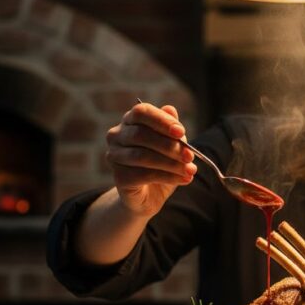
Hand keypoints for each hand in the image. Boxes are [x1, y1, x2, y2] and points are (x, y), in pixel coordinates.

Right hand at [105, 102, 196, 216]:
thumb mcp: (172, 144)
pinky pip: (143, 175)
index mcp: (130, 120)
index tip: (181, 132)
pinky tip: (183, 179)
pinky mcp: (119, 177)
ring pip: (142, 156)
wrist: (151, 194)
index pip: (141, 112)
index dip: (161, 120)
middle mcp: (117, 135)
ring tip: (189, 170)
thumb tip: (170, 109)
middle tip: (190, 156)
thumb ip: (171, 129)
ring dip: (171, 163)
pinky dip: (167, 177)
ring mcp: (114, 156)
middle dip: (169, 146)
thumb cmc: (162, 162)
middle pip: (141, 135)